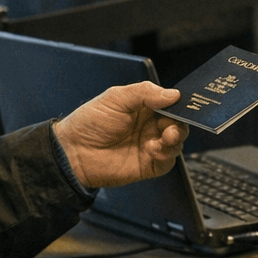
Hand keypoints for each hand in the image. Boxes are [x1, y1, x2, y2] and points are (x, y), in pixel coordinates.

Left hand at [53, 82, 186, 188]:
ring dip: (176, 138)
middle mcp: (150, 125)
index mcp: (144, 106)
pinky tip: (153, 149)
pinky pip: (168, 161)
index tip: (183, 103)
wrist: (73, 152)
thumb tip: (173, 94)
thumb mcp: (116, 98)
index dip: (179, 103)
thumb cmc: (89, 122)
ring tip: (166, 136)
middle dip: (180, 122)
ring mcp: (150, 145)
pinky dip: (166, 154)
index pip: (170, 103)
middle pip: (178, 122)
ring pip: (176, 141)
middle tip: (173, 123)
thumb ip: (145, 92)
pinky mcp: (148, 165)